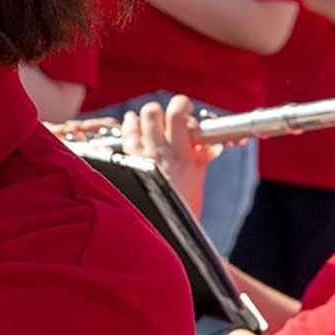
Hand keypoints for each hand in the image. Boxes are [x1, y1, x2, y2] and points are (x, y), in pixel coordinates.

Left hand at [117, 94, 218, 219]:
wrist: (170, 228)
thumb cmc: (187, 206)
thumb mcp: (198, 178)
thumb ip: (201, 157)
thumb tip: (208, 146)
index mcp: (182, 152)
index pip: (178, 111)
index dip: (183, 105)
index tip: (186, 112)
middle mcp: (159, 150)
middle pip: (152, 111)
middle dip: (161, 111)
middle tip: (167, 121)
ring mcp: (141, 156)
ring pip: (135, 120)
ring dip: (144, 119)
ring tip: (150, 125)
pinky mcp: (129, 164)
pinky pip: (125, 136)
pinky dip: (129, 128)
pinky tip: (134, 127)